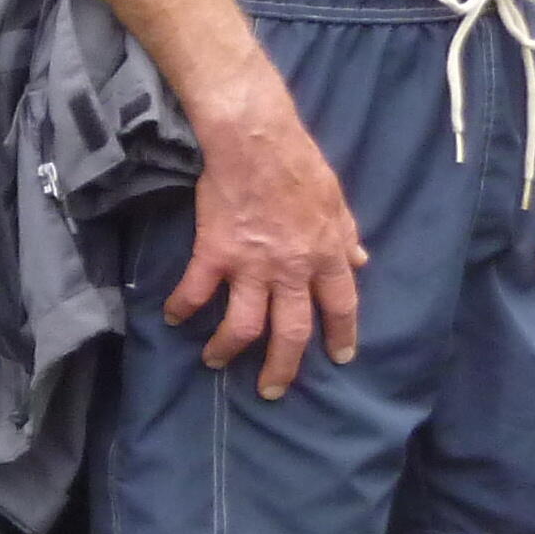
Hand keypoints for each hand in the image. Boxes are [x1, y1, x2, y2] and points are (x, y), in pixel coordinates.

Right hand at [165, 59, 365, 398]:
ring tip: (217, 362)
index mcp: (326, 254)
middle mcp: (292, 268)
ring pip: (242, 326)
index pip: (341, 305)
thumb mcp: (336, 201)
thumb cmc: (301, 166)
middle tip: (274, 390)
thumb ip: (345, 235)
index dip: (342, 335)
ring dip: (228, 350)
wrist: (257, 142)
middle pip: (291, 331)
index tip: (341, 358)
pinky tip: (173, 318)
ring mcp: (252, 265)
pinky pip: (196, 292)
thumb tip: (360, 261)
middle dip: (283, 367)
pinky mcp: (215, 254)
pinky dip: (182, 308)